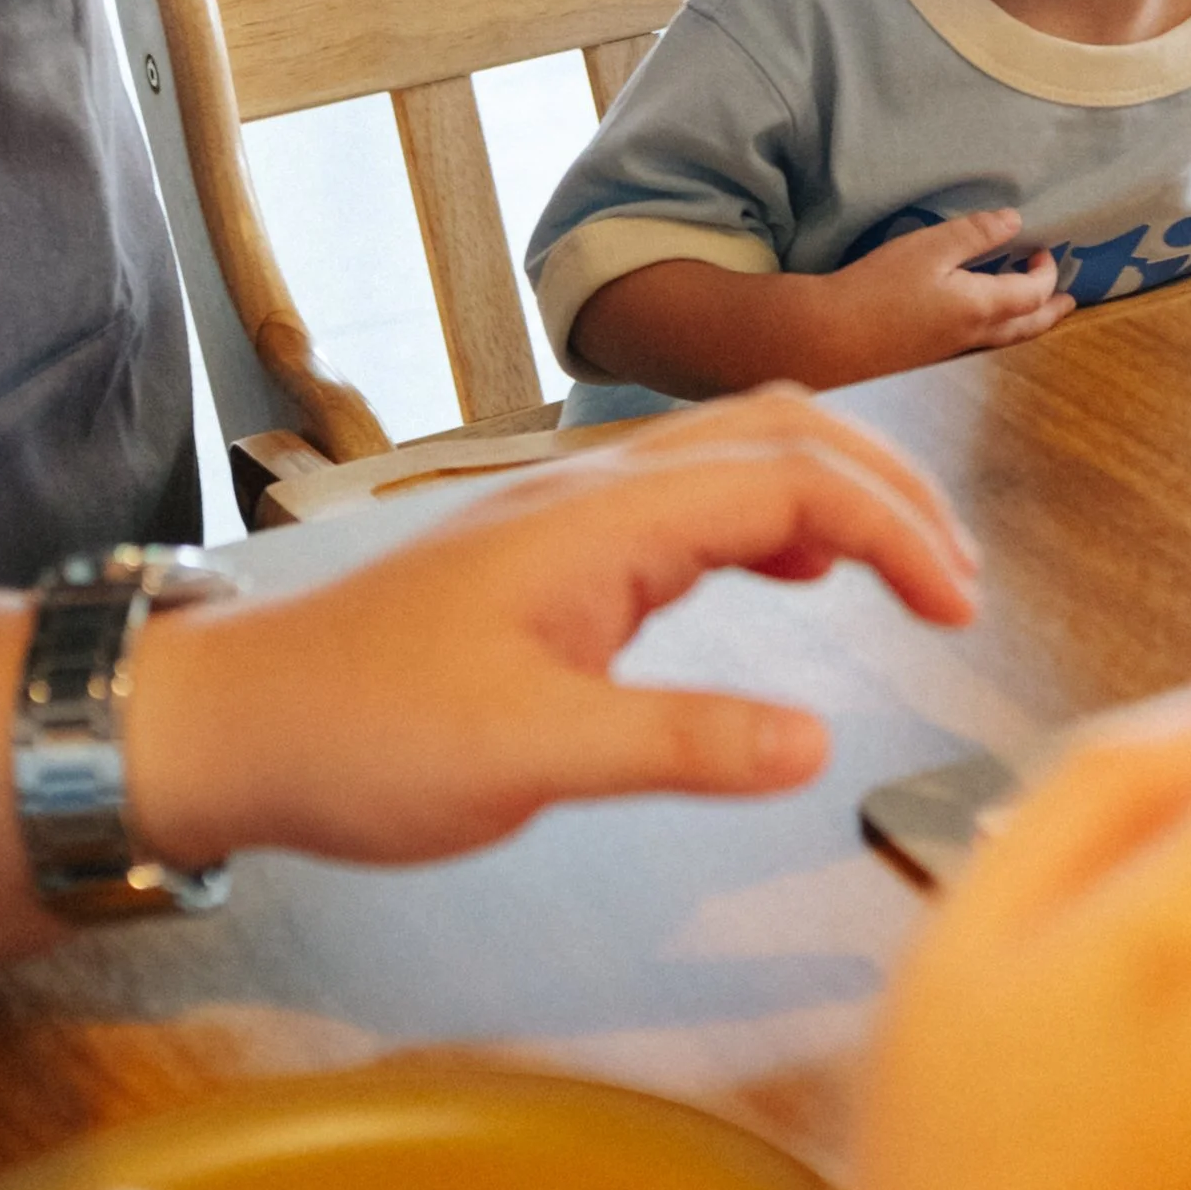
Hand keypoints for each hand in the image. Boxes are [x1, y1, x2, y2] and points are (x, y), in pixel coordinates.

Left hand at [127, 389, 978, 868]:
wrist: (233, 720)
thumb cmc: (363, 736)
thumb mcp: (528, 761)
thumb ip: (677, 745)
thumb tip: (816, 746)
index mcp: (603, 518)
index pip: (794, 478)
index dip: (897, 531)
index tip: (957, 613)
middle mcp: (596, 487)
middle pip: (782, 428)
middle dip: (888, 488)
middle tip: (957, 582)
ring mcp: (574, 510)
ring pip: (739, 449)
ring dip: (836, 492)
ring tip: (905, 575)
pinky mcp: (556, 548)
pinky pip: (693, 493)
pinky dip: (773, 513)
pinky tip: (790, 572)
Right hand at [810, 211, 1075, 378]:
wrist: (829, 339)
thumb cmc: (879, 288)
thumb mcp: (929, 248)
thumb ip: (974, 234)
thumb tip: (1016, 222)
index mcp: (982, 308)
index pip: (1033, 294)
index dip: (1045, 272)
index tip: (1044, 250)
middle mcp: (975, 337)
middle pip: (1028, 328)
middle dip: (1050, 312)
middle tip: (1068, 303)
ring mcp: (951, 354)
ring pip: (1006, 343)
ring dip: (1028, 326)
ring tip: (1035, 316)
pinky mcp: (928, 361)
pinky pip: (981, 348)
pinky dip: (999, 335)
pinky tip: (983, 326)